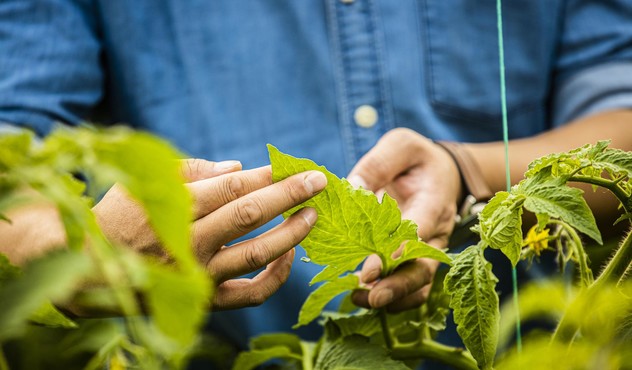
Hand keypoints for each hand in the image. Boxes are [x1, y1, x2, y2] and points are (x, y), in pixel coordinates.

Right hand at [94, 159, 326, 309]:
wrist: (89, 268)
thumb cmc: (119, 215)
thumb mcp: (144, 181)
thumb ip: (193, 170)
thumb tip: (238, 168)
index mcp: (174, 207)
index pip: (232, 187)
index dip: (267, 175)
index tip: (295, 165)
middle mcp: (189, 242)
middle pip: (249, 215)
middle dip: (289, 195)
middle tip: (320, 181)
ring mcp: (199, 275)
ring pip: (256, 254)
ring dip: (291, 233)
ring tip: (313, 215)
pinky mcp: (205, 301)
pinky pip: (250, 294)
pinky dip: (276, 277)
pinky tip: (290, 256)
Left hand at [347, 128, 460, 311]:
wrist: (443, 172)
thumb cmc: (418, 159)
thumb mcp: (401, 146)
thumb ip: (378, 163)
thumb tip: (351, 187)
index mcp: (433, 202)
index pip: (417, 232)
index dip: (395, 252)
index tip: (371, 269)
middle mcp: (436, 232)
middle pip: (423, 268)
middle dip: (397, 286)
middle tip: (370, 297)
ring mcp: (431, 250)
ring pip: (420, 284)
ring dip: (394, 298)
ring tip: (362, 302)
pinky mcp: (421, 260)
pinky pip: (415, 288)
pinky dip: (395, 298)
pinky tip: (367, 298)